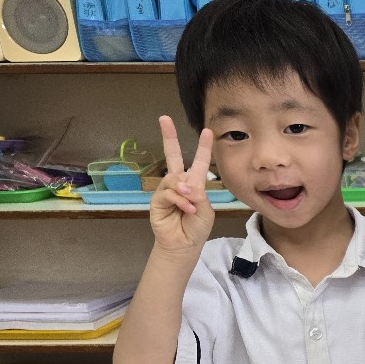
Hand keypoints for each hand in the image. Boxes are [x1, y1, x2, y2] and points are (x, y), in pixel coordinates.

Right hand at [150, 116, 214, 255]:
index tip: (207, 131)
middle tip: (164, 118)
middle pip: (172, 156)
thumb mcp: (205, 209)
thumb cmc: (197, 227)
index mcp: (195, 184)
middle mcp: (179, 183)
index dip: (203, 147)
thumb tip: (185, 184)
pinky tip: (186, 209)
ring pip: (173, 178)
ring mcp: (166, 190)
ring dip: (184, 189)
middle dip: (168, 137)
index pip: (198, 162)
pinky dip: (179, 200)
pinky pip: (167, 193)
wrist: (184, 244)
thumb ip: (198, 194)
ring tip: (191, 201)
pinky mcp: (157, 200)